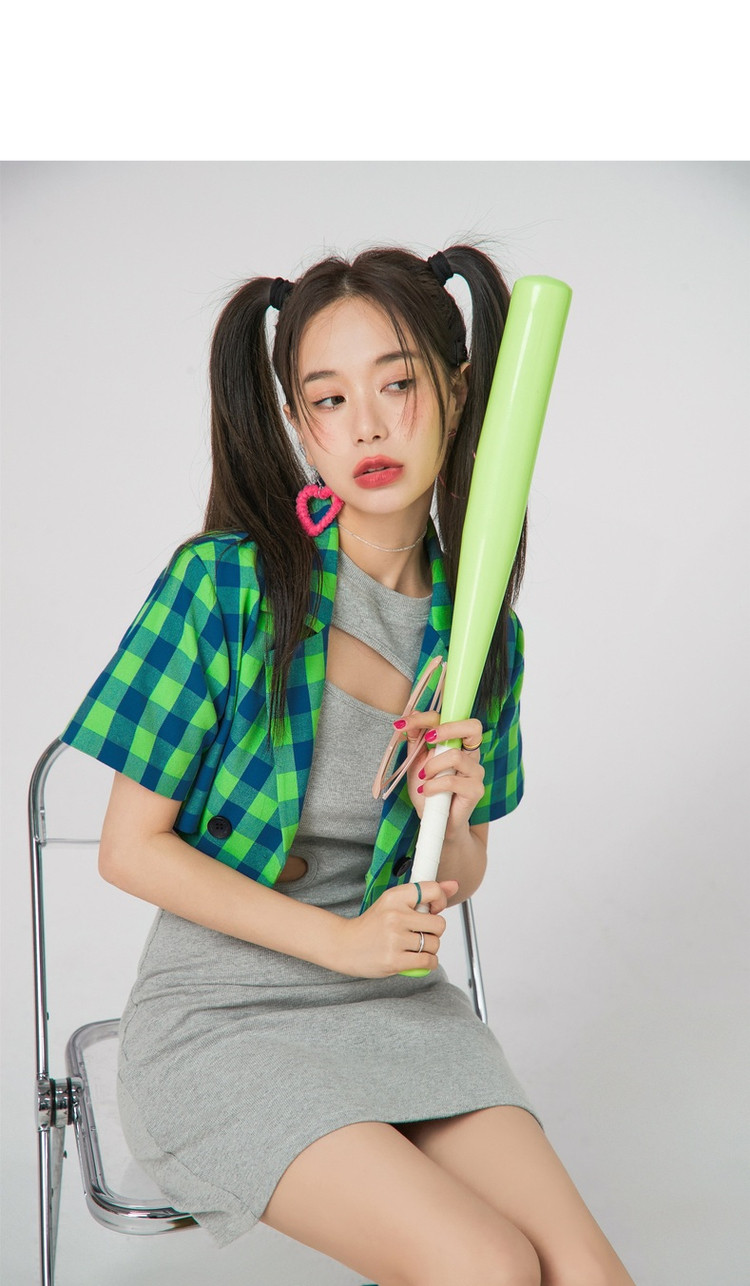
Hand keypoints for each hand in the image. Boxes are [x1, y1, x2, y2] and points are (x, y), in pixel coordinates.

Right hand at [332, 880, 457, 977]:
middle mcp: (395, 915)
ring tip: (415, 946)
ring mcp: (394, 939)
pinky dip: (428, 962)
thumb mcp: (393, 903)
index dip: (440, 901)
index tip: (434, 909)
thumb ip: (424, 894)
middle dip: (435, 931)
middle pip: (439, 924)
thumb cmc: (372, 925)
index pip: (433, 890)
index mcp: (395, 896)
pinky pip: (428, 961)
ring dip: (430, 948)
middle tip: (421, 932)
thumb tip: (455, 885)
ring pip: (434, 944)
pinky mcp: (394, 960)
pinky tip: (417, 958)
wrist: (344, 945)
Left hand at [395, 714, 485, 839]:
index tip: (402, 724)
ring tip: (424, 778)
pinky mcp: (476, 790)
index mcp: (459, 742)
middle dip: (447, 729)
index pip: (450, 718)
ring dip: (432, 766)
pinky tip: (427, 792)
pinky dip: (433, 786)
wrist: (434, 821)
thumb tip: (410, 716)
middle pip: (473, 726)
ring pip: (456, 756)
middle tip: (429, 740)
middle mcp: (471, 754)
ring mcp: (476, 772)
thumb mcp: (416, 760)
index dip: (425, 717)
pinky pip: (452, 781)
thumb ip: (416, 739)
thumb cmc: (428, 789)